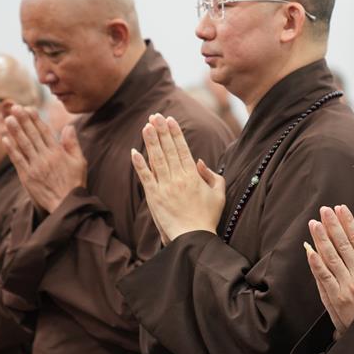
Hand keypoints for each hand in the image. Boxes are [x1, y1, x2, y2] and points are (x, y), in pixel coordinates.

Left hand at [3, 104, 85, 211]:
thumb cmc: (74, 183)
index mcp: (58, 152)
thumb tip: (68, 127)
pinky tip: (5, 139)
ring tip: (8, 119)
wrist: (66, 205)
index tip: (29, 108)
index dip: (36, 119)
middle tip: (15, 108)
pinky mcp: (27, 177)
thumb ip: (72, 144)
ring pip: (23, 145)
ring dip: (15, 131)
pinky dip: (11, 149)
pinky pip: (17, 160)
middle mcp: (45, 157)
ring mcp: (35, 167)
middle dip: (23, 120)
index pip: (45, 131)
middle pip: (32, 135)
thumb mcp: (80, 162)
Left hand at [131, 114, 224, 243]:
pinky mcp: (153, 196)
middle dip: (162, 130)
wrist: (193, 238)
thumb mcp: (219, 195)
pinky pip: (145, 177)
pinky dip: (140, 164)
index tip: (170, 119)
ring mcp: (165, 187)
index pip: (182, 149)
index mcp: (193, 176)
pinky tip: (134, 151)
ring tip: (146, 126)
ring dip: (151, 141)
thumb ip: (213, 176)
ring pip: (157, 159)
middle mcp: (178, 178)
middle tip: (156, 115)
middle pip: (168, 149)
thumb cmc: (207, 217)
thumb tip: (201, 161)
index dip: (175, 133)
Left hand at [305, 205, 353, 335]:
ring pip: (331, 257)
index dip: (348, 222)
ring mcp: (346, 284)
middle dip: (332, 225)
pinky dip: (316, 263)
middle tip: (324, 210)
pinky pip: (324, 277)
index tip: (340, 209)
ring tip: (314, 224)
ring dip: (321, 239)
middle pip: (343, 244)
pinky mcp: (336, 296)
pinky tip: (309, 250)